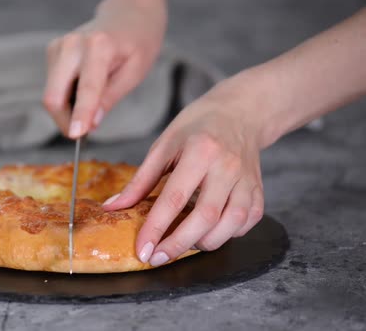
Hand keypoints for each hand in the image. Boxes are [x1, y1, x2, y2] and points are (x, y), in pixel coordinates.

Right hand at [42, 0, 166, 137]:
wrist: (127, 14)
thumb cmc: (137, 42)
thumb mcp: (135, 72)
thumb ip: (111, 97)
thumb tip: (92, 124)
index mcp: (98, 47)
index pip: (85, 89)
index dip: (79, 115)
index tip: (76, 136)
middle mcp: (72, 45)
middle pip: (54, 96)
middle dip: (65, 121)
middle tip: (83, 133)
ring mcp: (58, 47)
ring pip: (51, 95)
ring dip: (66, 111)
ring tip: (91, 107)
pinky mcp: (52, 52)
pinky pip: (52, 87)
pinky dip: (65, 98)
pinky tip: (83, 92)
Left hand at [103, 73, 266, 265]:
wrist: (239, 113)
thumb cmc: (197, 127)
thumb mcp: (163, 145)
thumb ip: (140, 180)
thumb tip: (113, 207)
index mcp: (200, 151)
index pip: (175, 198)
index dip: (156, 228)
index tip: (143, 249)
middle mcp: (227, 167)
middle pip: (206, 217)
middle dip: (178, 244)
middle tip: (157, 258)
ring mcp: (247, 180)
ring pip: (230, 225)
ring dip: (203, 243)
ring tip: (181, 245)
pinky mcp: (258, 191)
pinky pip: (246, 223)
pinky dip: (226, 235)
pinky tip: (208, 232)